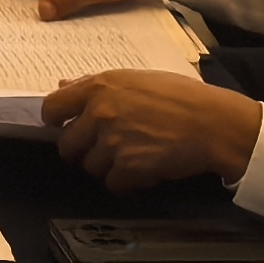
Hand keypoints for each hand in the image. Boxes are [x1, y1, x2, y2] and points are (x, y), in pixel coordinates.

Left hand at [44, 71, 262, 189]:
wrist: (212, 123)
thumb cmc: (181, 96)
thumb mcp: (135, 79)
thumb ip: (95, 84)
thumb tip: (63, 84)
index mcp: (99, 86)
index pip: (51, 106)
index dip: (54, 120)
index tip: (61, 126)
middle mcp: (99, 113)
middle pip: (67, 145)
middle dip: (83, 151)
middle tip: (102, 150)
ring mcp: (112, 142)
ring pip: (90, 167)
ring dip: (107, 167)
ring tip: (131, 158)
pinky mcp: (128, 168)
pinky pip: (113, 184)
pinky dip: (126, 183)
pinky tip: (143, 171)